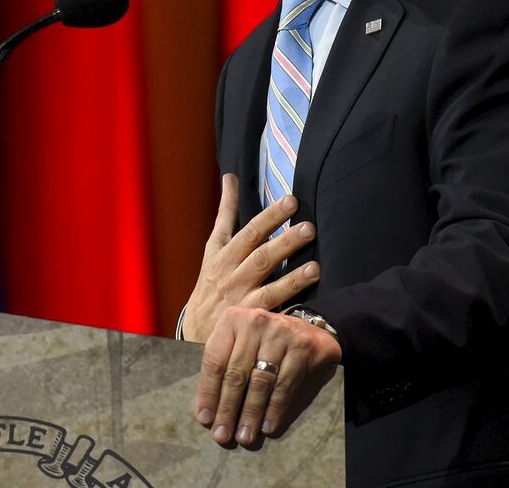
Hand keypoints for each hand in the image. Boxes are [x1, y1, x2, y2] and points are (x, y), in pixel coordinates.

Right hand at [180, 174, 321, 341]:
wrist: (194, 330)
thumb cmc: (210, 282)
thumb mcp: (213, 246)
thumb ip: (226, 213)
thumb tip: (230, 177)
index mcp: (222, 254)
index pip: (246, 230)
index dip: (269, 216)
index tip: (290, 201)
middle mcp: (229, 273)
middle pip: (258, 251)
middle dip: (283, 237)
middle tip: (307, 224)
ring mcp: (239, 296)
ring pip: (266, 279)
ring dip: (291, 269)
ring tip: (313, 260)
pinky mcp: (248, 317)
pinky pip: (270, 305)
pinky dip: (289, 294)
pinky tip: (308, 286)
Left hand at [195, 306, 342, 446]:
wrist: (308, 331)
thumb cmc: (264, 342)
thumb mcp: (239, 344)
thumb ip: (223, 368)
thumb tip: (206, 412)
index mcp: (232, 320)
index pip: (214, 361)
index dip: (208, 392)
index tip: (205, 419)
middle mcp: (254, 322)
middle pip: (236, 373)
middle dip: (228, 409)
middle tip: (223, 435)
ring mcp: (280, 333)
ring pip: (260, 382)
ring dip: (251, 413)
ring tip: (244, 436)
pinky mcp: (302, 348)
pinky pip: (284, 385)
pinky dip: (275, 409)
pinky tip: (268, 426)